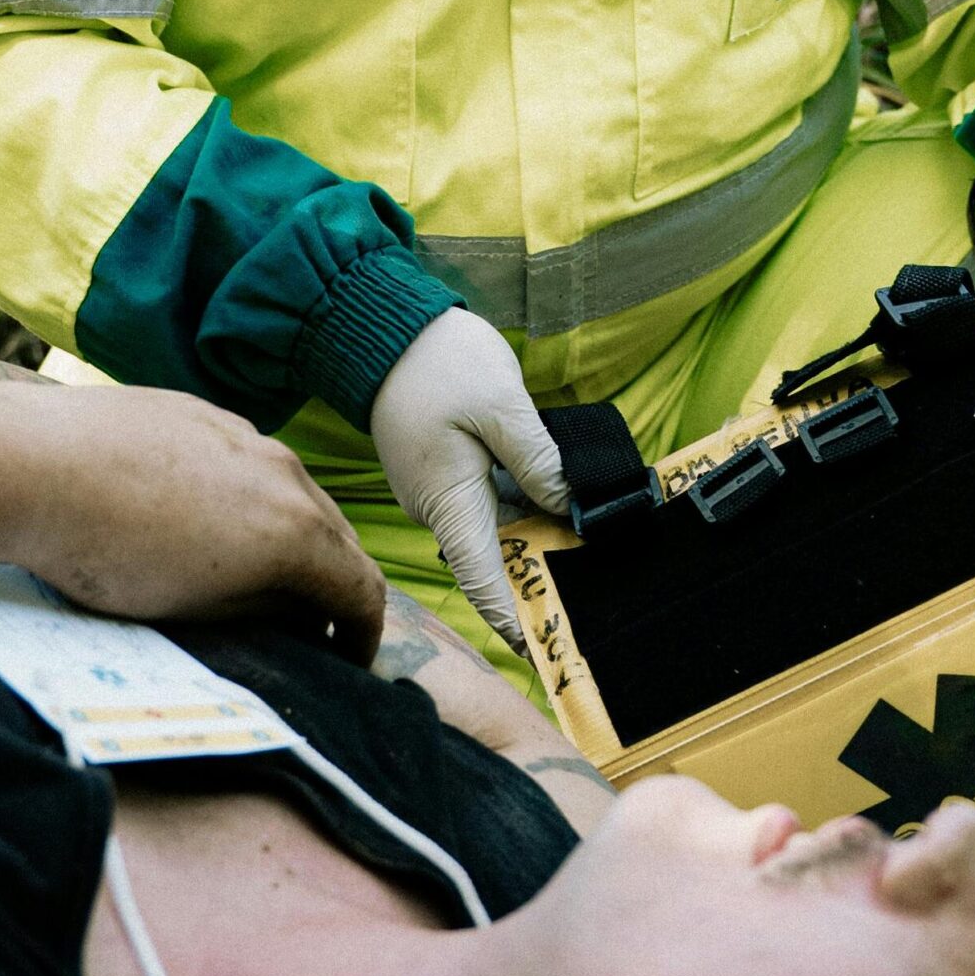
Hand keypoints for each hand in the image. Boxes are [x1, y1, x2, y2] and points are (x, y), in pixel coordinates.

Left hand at [5, 386, 383, 661]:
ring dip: (288, 534)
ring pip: (289, 491)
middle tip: (309, 624)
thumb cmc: (107, 554)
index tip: (347, 661)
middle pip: (335, 535)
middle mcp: (284, 473)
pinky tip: (197, 517)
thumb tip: (292, 612)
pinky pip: (242, 461)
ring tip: (251, 571)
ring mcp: (241, 433)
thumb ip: (259, 611)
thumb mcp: (194, 611)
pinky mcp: (197, 412)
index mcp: (295, 531)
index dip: (361, 635)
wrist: (32, 463)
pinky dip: (245, 497)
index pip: (361, 589)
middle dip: (331, 583)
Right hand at [369, 312, 567, 653]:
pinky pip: (487, 501)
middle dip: (539, 576)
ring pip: (495, 528)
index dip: (514, 619)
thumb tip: (568, 506)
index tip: (545, 651)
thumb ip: (537, 459)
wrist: (381, 324)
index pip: (483, 580)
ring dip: (536, 537)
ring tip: (590, 549)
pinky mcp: (444, 468)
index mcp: (448, 501)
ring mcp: (438, 487)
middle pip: (494, 560)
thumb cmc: (437, 360)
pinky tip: (562, 504)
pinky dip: (524, 506)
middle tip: (593, 594)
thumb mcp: (501, 404)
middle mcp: (438, 506)